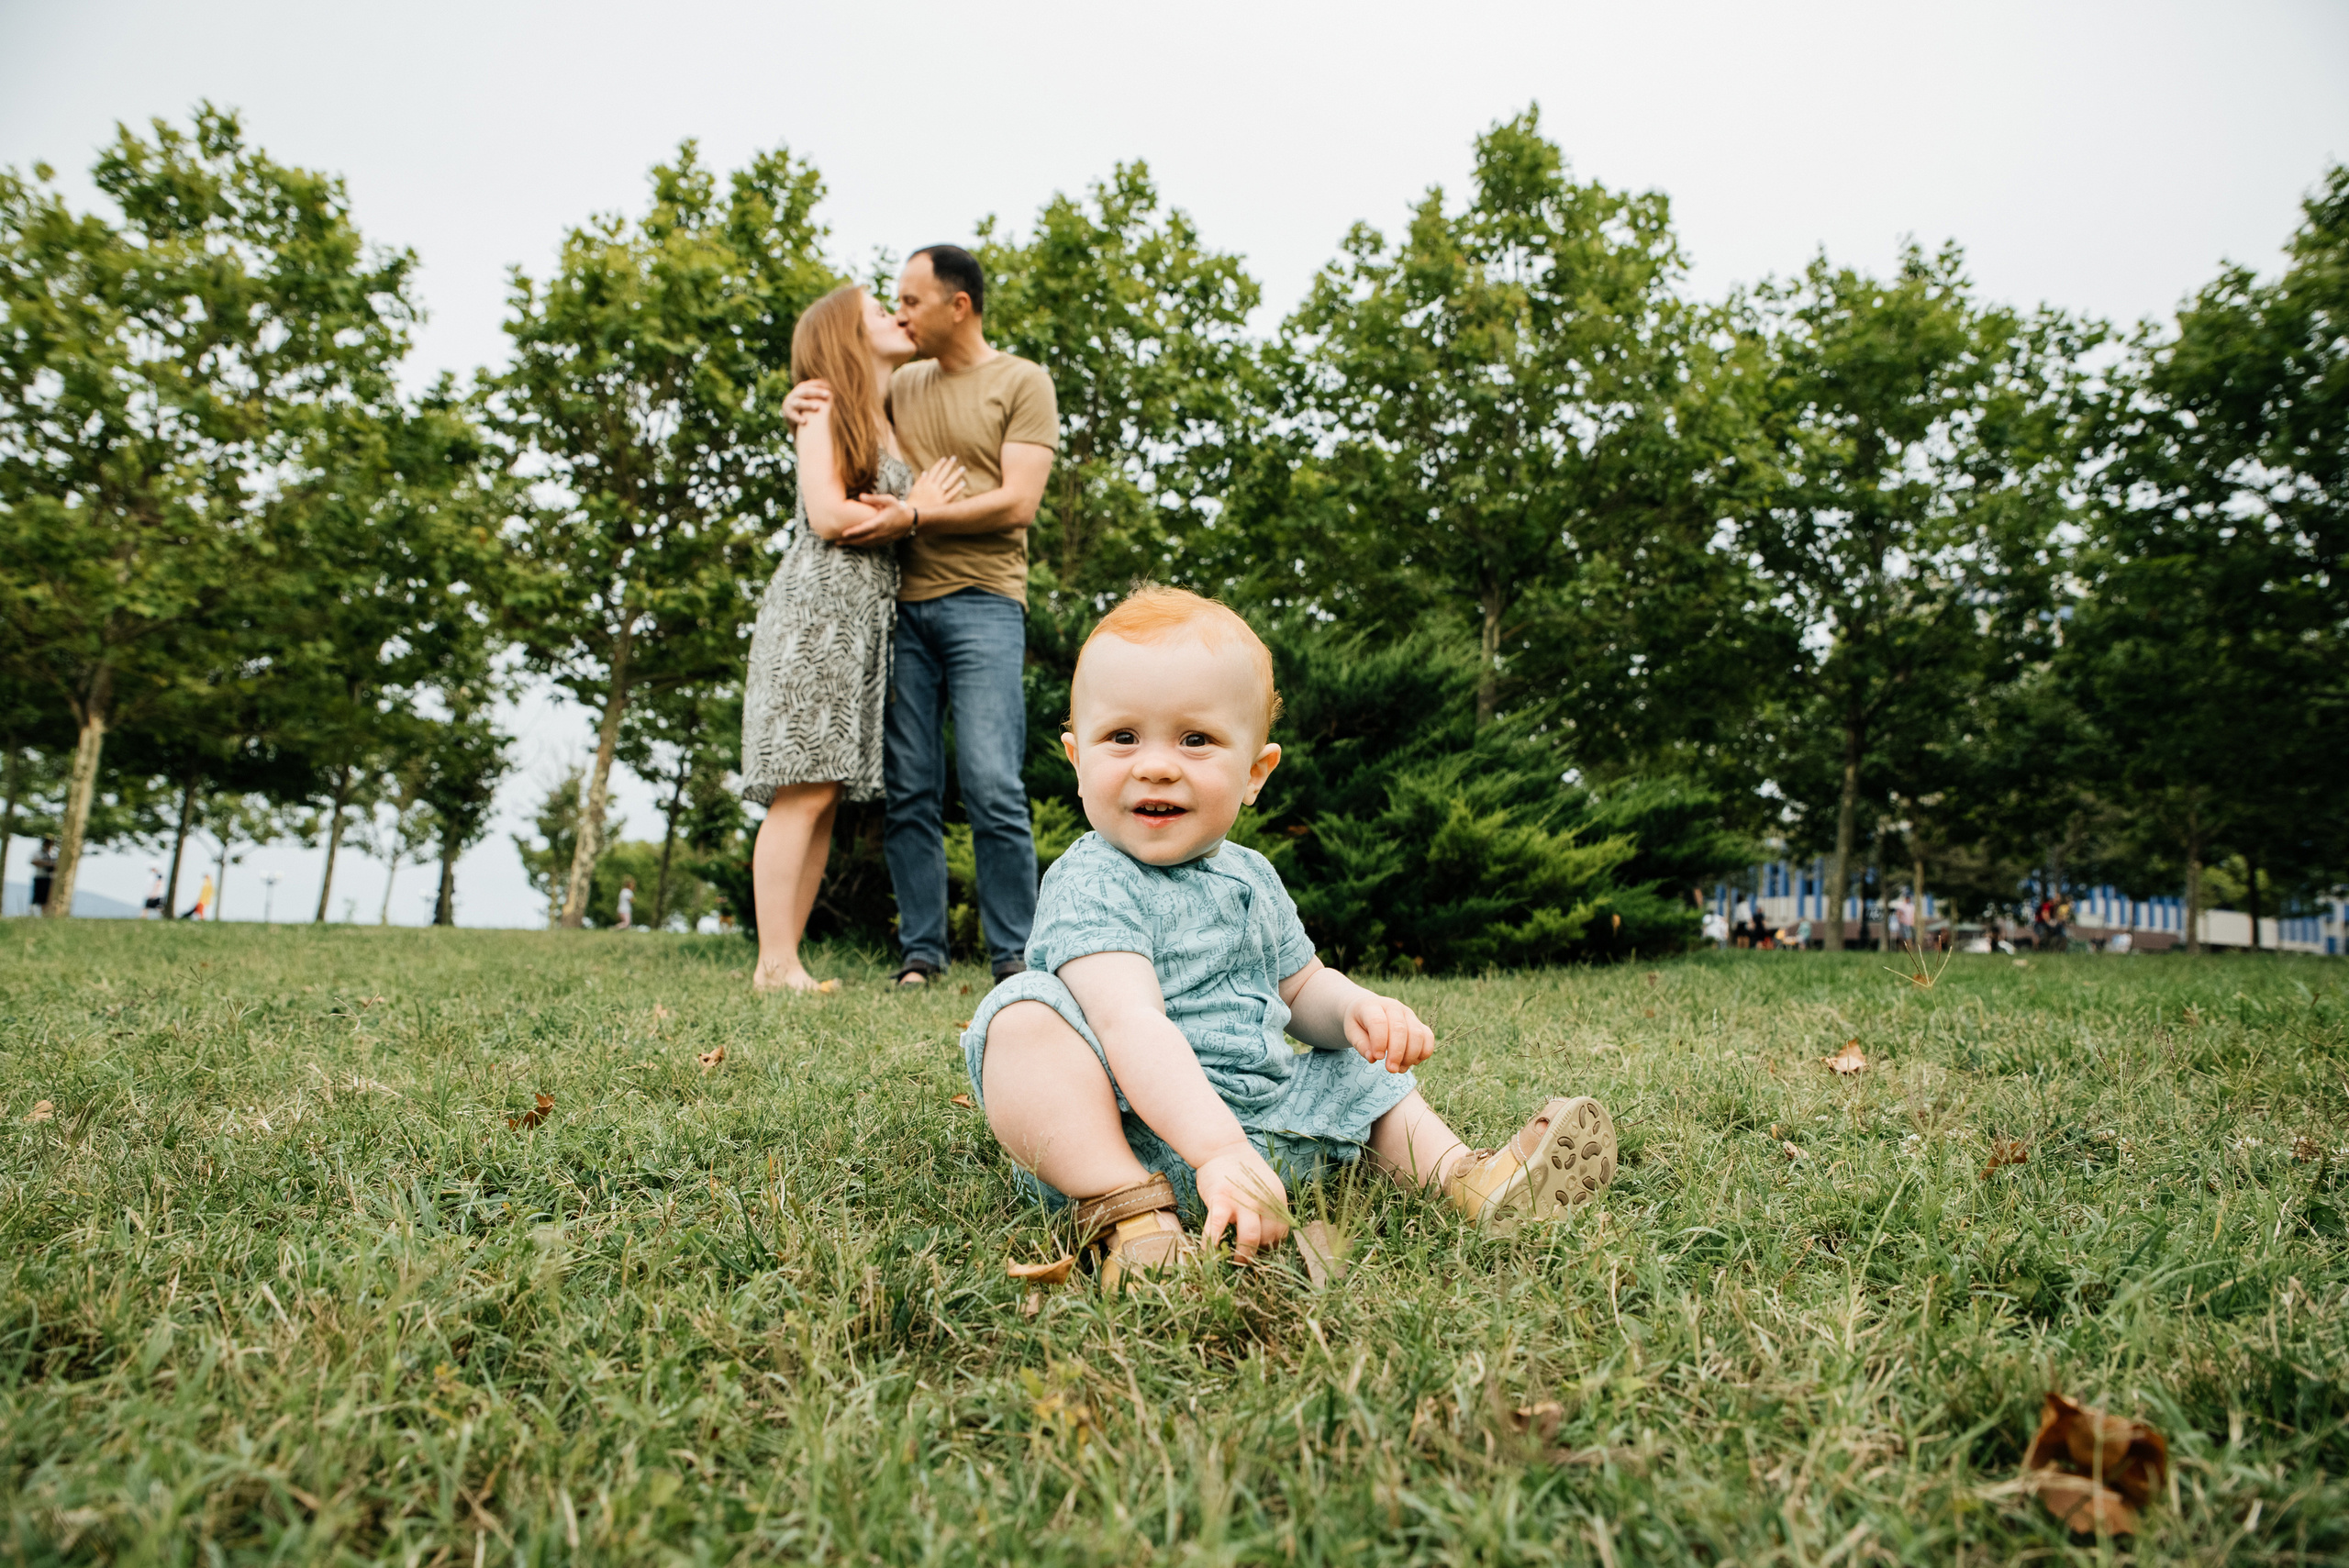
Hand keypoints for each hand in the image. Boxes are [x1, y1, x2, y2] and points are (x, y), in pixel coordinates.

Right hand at [783, 379, 833, 427]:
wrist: (788, 411)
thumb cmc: (804, 401)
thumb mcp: (809, 394)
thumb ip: (817, 391)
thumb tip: (832, 386)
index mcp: (802, 387)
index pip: (812, 384)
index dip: (821, 384)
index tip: (831, 386)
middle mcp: (796, 394)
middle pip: (806, 391)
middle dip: (817, 392)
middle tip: (828, 394)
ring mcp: (791, 403)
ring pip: (799, 403)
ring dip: (808, 404)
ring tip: (817, 407)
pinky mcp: (788, 414)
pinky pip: (793, 416)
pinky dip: (798, 418)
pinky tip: (804, 421)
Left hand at [838, 495, 912, 545]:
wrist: (910, 521)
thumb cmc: (898, 509)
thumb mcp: (888, 500)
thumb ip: (874, 499)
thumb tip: (860, 496)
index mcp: (880, 523)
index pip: (864, 529)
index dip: (853, 532)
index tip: (843, 533)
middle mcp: (879, 533)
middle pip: (861, 539)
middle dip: (848, 541)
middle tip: (836, 541)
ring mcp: (881, 539)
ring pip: (864, 543)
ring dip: (852, 544)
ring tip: (840, 543)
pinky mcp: (882, 541)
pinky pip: (869, 545)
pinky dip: (860, 545)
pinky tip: (853, 543)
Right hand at [906, 455, 965, 511]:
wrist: (914, 515)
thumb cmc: (913, 502)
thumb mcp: (914, 489)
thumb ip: (921, 480)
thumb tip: (926, 472)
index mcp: (926, 483)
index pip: (934, 471)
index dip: (940, 464)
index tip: (945, 458)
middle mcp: (933, 487)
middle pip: (943, 473)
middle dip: (949, 465)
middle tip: (955, 458)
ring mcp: (939, 494)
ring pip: (949, 482)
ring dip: (956, 474)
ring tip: (962, 468)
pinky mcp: (943, 502)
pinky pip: (952, 494)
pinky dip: (957, 488)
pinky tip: (963, 483)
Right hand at [1194, 1142, 1289, 1261]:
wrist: (1222, 1148)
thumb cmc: (1242, 1172)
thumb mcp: (1265, 1187)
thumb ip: (1269, 1208)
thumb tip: (1268, 1239)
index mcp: (1277, 1198)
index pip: (1281, 1232)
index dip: (1271, 1245)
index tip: (1260, 1249)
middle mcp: (1264, 1200)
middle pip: (1268, 1237)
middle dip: (1258, 1252)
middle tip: (1247, 1255)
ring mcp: (1242, 1200)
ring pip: (1250, 1237)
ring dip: (1243, 1255)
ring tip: (1235, 1261)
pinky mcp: (1220, 1200)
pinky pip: (1217, 1228)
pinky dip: (1212, 1244)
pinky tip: (1207, 1253)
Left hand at [1345, 992, 1433, 1073]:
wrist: (1370, 1009)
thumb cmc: (1359, 1023)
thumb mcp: (1351, 1031)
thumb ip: (1360, 1044)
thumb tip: (1373, 1058)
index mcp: (1372, 1006)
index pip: (1378, 1022)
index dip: (1379, 1042)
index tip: (1377, 1058)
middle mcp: (1393, 1007)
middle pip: (1400, 1029)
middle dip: (1397, 1053)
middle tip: (1391, 1069)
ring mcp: (1408, 1014)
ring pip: (1417, 1034)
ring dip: (1411, 1056)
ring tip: (1399, 1069)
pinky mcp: (1419, 1023)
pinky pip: (1428, 1037)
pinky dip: (1424, 1052)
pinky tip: (1412, 1063)